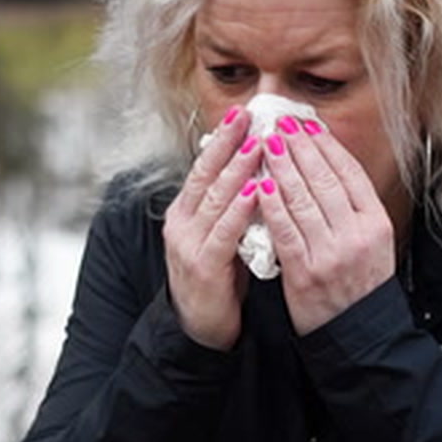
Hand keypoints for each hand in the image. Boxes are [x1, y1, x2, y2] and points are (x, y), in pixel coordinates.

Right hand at [163, 106, 263, 349]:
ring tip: (258, 143)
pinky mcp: (203, 267)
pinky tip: (258, 192)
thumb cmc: (219, 280)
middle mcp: (182, 223)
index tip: (241, 112)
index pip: (203, 167)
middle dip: (227, 142)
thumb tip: (259, 169)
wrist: (200, 330)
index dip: (221, 139)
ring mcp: (188, 244)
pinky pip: (224, 233)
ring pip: (214, 198)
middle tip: (248, 114)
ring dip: (237, 169)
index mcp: (185, 212)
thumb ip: (232, 206)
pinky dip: (240, 210)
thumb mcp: (222, 235)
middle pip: (205, 174)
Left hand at [257, 118, 394, 335]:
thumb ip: (354, 208)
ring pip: (302, 199)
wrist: (359, 336)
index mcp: (377, 224)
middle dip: (300, 147)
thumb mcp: (373, 243)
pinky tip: (260, 184)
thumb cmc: (361, 286)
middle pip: (325, 179)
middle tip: (280, 123)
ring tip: (266, 143)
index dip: (326, 145)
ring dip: (281, 167)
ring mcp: (331, 253)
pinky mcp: (305, 272)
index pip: (349, 173)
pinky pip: (285, 231)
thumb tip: (329, 165)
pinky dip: (271, 205)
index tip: (307, 124)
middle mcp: (357, 235)